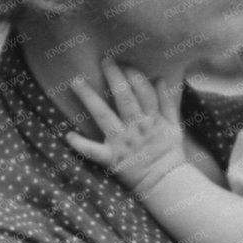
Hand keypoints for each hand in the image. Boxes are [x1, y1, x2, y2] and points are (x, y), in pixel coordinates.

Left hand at [63, 59, 188, 193]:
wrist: (166, 182)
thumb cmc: (169, 152)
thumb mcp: (175, 126)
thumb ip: (169, 101)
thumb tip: (161, 78)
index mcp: (152, 119)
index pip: (144, 92)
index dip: (135, 76)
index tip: (125, 63)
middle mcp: (136, 128)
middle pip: (125, 98)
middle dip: (114, 77)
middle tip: (104, 59)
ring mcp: (122, 143)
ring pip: (104, 116)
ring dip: (89, 98)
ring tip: (75, 81)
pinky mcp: (112, 159)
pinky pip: (94, 152)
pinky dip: (81, 145)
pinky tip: (68, 135)